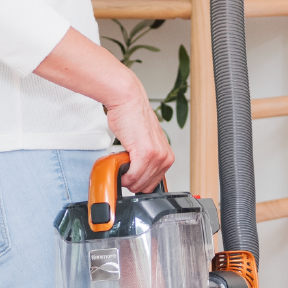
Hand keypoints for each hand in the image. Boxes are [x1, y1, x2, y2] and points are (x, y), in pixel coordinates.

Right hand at [105, 71, 172, 192]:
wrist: (128, 102)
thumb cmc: (133, 118)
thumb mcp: (146, 143)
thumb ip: (147, 159)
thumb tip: (139, 173)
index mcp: (167, 156)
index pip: (154, 183)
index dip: (140, 183)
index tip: (131, 179)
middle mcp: (165, 157)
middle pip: (147, 186)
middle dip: (132, 183)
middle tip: (123, 173)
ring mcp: (156, 156)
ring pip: (139, 183)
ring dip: (127, 180)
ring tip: (121, 168)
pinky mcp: (145, 153)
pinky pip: (134, 176)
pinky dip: (125, 177)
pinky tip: (120, 170)